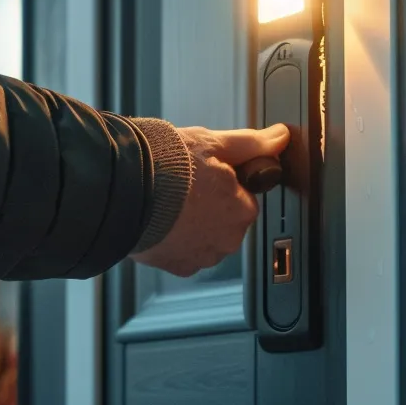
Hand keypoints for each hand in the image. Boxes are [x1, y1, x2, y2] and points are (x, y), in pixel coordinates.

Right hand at [132, 124, 290, 276]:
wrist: (125, 191)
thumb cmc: (167, 167)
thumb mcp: (213, 143)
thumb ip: (252, 143)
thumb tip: (280, 137)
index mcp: (242, 209)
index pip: (244, 197)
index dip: (223, 183)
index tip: (205, 175)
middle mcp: (228, 239)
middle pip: (226, 221)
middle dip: (210, 207)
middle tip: (186, 187)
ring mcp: (203, 256)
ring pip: (206, 239)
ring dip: (193, 225)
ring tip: (171, 204)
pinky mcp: (179, 267)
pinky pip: (185, 254)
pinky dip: (176, 241)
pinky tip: (162, 222)